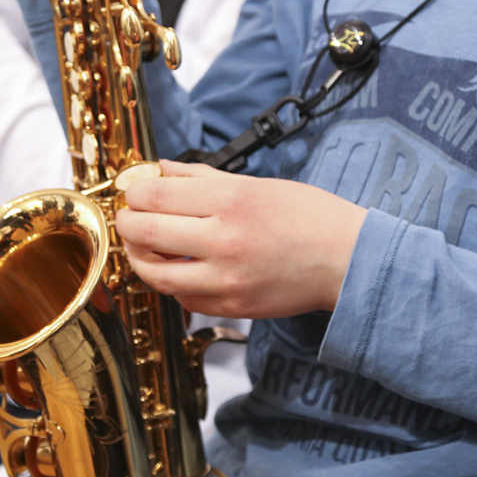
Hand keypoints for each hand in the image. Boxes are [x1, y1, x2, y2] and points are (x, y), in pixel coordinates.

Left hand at [116, 160, 367, 319]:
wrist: (348, 261)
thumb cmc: (308, 217)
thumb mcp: (255, 183)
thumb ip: (201, 176)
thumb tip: (160, 169)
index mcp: (231, 202)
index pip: (155, 196)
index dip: (134, 193)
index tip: (133, 192)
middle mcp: (225, 241)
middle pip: (145, 233)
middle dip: (127, 223)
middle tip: (129, 217)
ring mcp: (226, 280)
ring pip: (155, 274)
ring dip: (140, 258)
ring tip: (144, 245)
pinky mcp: (231, 307)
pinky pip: (183, 299)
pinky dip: (172, 283)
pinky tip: (178, 269)